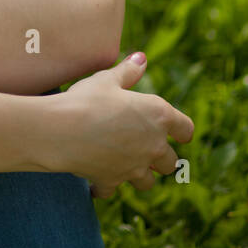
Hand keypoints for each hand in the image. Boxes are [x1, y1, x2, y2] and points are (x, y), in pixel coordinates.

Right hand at [49, 53, 193, 198]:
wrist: (61, 129)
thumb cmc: (87, 99)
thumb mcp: (107, 80)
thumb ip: (128, 71)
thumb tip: (141, 58)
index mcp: (158, 116)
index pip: (186, 129)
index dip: (181, 131)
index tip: (176, 132)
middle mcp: (153, 145)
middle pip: (170, 162)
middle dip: (159, 157)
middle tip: (141, 146)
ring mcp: (134, 167)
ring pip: (148, 182)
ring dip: (139, 174)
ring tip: (123, 163)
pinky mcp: (113, 181)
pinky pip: (112, 189)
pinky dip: (105, 184)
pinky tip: (94, 177)